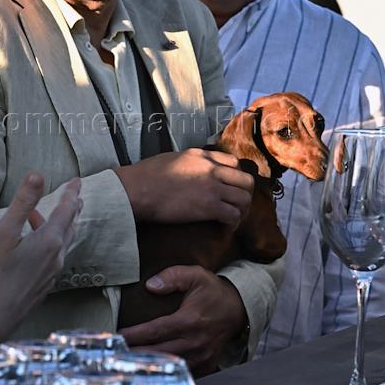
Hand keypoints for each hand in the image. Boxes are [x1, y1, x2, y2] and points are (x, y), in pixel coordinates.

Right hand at [0, 173, 81, 356]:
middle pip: (70, 226)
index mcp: (49, 241)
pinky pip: (55, 255)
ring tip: (51, 214)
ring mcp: (52, 272)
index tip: (77, 180)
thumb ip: (22, 203)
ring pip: (63, 242)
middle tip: (75, 195)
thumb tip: (37, 175)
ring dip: (61, 225)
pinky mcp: (45, 284)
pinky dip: (51, 241)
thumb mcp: (4, 233)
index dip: (72, 192)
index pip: (67, 209)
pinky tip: (36, 244)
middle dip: (72, 208)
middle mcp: (57, 256)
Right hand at [116, 148, 253, 225]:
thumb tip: (191, 171)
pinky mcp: (209, 206)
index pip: (234, 163)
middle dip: (245, 195)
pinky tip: (225, 228)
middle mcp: (212, 169)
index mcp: (203, 156)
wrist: (138, 189)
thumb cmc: (146, 175)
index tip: (232, 189)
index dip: (236, 178)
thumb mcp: (173, 158)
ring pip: (244, 199)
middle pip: (246, 180)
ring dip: (241, 211)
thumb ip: (189, 163)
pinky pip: (233, 215)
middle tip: (237, 206)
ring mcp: (212, 187)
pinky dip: (232, 224)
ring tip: (233, 220)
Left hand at [118, 265, 248, 375]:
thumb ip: (172, 277)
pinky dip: (166, 371)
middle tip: (114, 353)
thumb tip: (150, 286)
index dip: (135, 335)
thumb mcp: (195, 275)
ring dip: (148, 364)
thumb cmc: (212, 291)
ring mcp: (201, 356)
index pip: (155, 331)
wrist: (238, 308)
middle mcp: (195, 342)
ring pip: (169, 365)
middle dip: (135, 353)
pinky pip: (182, 372)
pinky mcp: (205, 365)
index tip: (118, 336)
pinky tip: (151, 369)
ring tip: (127, 362)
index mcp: (190, 321)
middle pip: (158, 352)